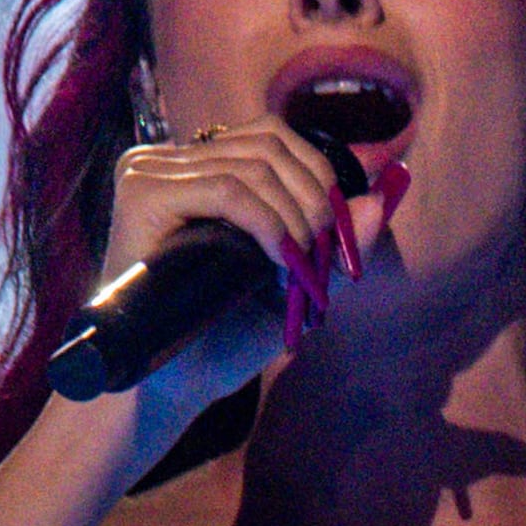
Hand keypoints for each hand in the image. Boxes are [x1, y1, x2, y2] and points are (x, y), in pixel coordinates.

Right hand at [79, 119, 409, 442]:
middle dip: (314, 197)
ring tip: (302, 265)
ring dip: (295, 216)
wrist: (172, 388)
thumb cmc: (224, 338)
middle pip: (268, 145)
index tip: (340, 227)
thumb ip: (330, 240)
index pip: (270, 137)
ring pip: (253, 166)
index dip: (318, 171)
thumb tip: (382, 198)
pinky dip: (266, 221)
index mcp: (195, 169)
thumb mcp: (291, 282)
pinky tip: (279, 258)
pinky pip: (227, 190)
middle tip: (326, 251)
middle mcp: (168, 161)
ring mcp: (150, 173)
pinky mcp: (143, 196)